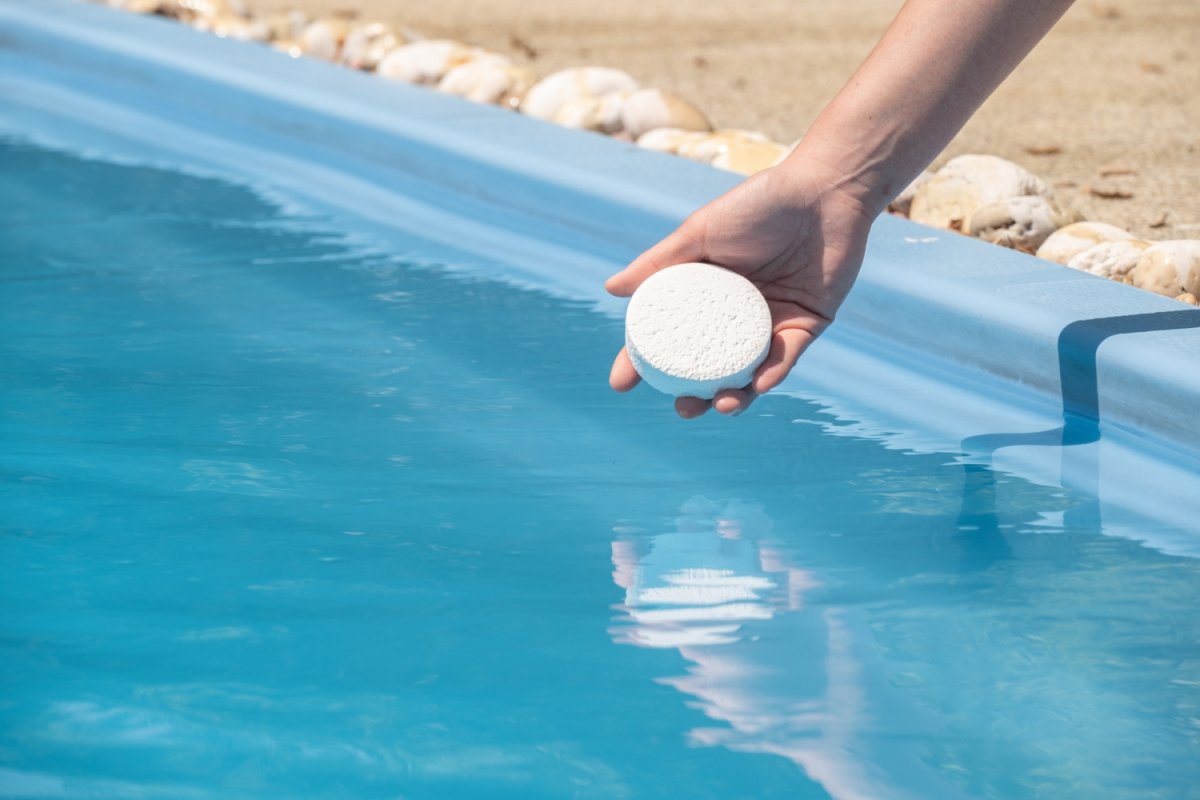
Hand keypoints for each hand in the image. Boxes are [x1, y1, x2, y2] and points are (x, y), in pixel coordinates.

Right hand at [605, 156, 879, 417]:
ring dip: (736, 397)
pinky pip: (788, 357)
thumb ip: (659, 262)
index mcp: (705, 293)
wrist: (823, 190)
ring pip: (749, 372)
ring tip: (723, 405)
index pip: (669, 335)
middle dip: (695, 396)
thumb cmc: (759, 204)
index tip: (622, 383)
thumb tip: (611, 289)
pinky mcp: (808, 325)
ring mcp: (772, 322)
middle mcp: (735, 315)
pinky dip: (774, 373)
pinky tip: (760, 385)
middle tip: (685, 407)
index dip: (644, 362)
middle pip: (709, 366)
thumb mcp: (701, 231)